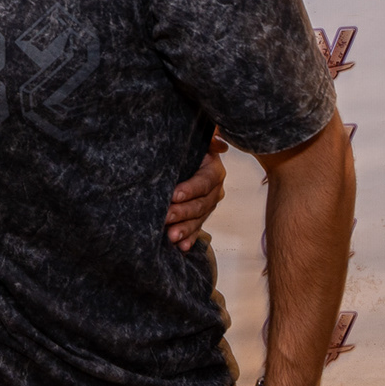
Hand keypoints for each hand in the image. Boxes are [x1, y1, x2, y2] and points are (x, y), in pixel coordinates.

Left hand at [166, 135, 228, 249]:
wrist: (181, 160)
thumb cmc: (186, 148)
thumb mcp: (197, 139)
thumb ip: (209, 138)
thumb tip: (219, 143)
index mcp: (214, 171)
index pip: (204, 181)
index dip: (190, 189)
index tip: (174, 195)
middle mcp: (215, 190)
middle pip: (201, 203)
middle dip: (183, 212)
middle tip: (165, 217)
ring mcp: (208, 205)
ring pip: (199, 219)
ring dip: (185, 229)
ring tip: (171, 236)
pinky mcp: (200, 217)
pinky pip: (196, 229)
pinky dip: (189, 238)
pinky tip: (181, 246)